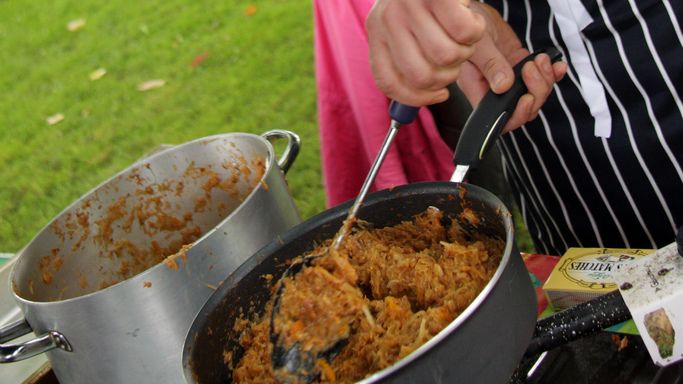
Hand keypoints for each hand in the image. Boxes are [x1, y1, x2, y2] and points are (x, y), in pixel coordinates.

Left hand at [366, 0, 486, 105]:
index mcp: (377, 34)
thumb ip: (407, 61)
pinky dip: (475, 32)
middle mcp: (389, 21)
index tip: (438, 95)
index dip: (417, 98)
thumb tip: (416, 103)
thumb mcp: (404, 27)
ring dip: (464, 52)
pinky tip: (470, 22)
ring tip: (462, 36)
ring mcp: (412, 7)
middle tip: (453, 61)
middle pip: (421, 76)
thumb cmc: (421, 0)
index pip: (389, 83)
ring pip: (446, 56)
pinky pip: (465, 32)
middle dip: (446, 76)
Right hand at [458, 3, 566, 131]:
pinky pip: (539, 79)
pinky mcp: (518, 68)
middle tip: (533, 69)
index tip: (526, 97)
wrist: (474, 13)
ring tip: (541, 60)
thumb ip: (490, 66)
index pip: (498, 118)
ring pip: (534, 96)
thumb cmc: (467, 27)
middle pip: (522, 109)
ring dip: (545, 80)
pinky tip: (555, 64)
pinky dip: (552, 74)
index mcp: (477, 89)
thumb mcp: (478, 45)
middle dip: (535, 92)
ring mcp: (508, 80)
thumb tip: (504, 86)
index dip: (516, 115)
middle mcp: (493, 89)